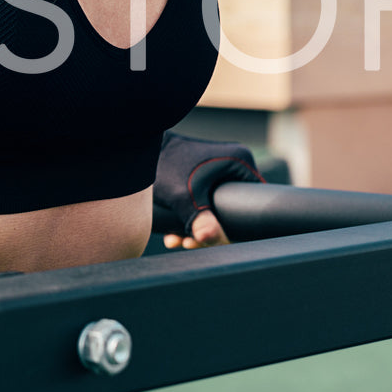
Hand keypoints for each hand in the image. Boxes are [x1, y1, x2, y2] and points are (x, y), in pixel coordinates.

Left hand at [152, 130, 261, 247]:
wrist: (137, 147)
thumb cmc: (164, 164)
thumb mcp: (184, 196)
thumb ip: (199, 219)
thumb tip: (211, 240)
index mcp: (240, 162)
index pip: (253, 202)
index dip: (239, 228)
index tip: (219, 242)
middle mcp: (232, 163)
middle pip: (232, 209)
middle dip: (210, 231)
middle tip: (190, 244)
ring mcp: (217, 168)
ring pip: (214, 208)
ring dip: (197, 228)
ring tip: (178, 240)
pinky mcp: (201, 173)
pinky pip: (203, 200)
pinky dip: (190, 217)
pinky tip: (173, 234)